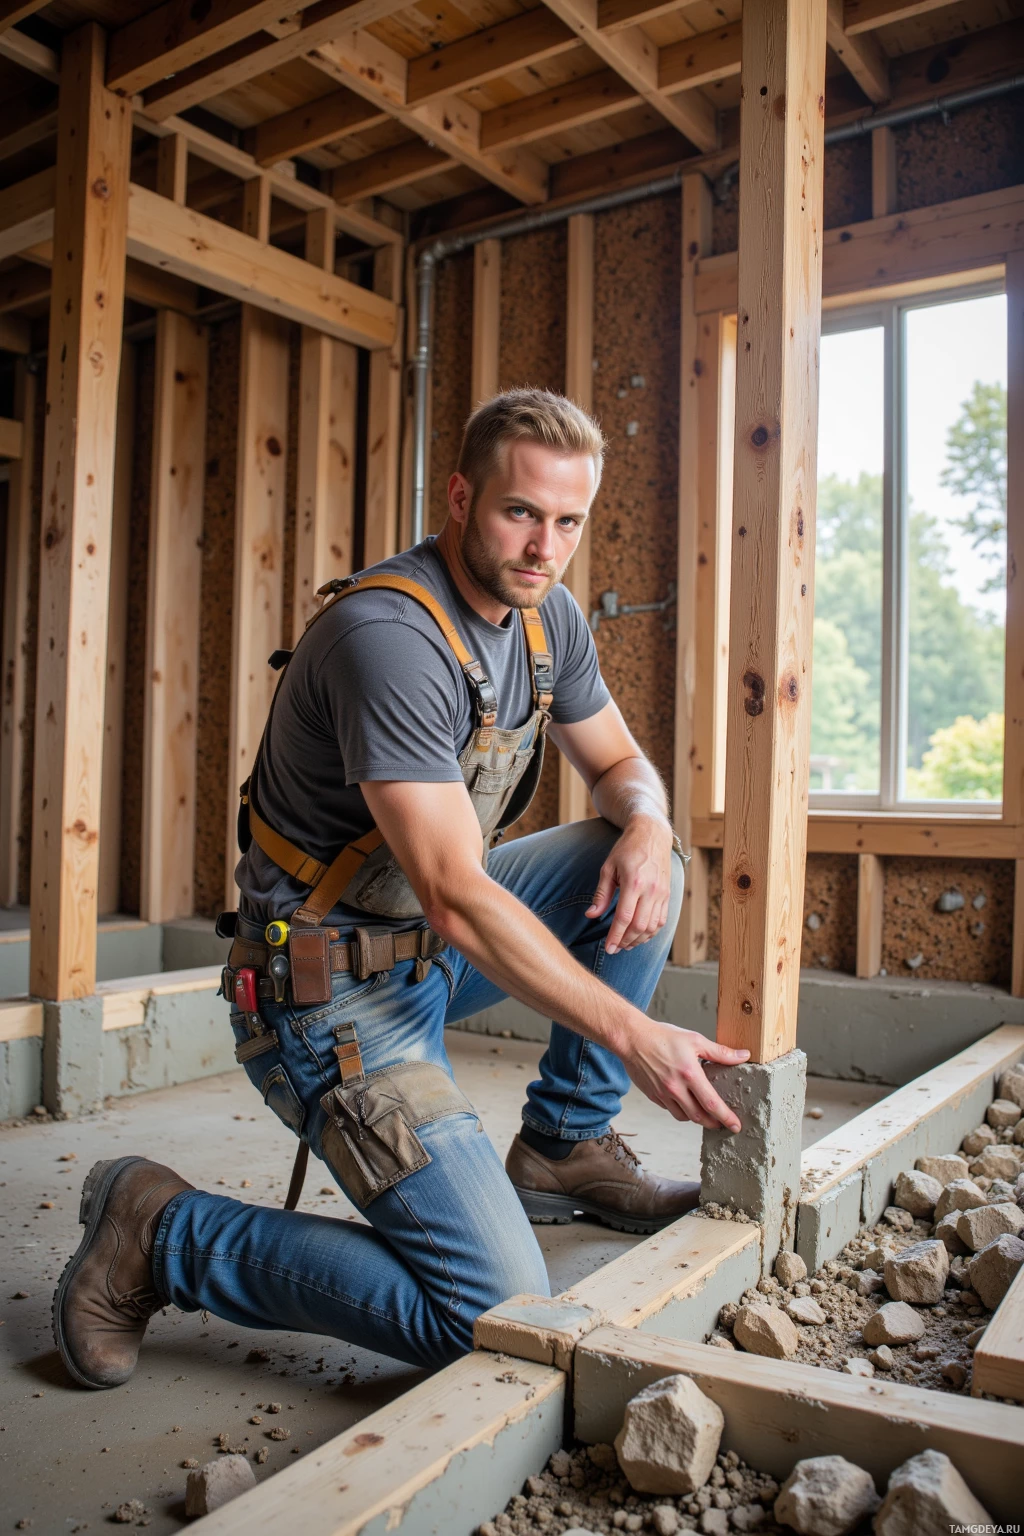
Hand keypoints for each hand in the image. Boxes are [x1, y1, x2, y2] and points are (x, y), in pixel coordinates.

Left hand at [586, 814, 673, 952]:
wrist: (652, 834)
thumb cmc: (626, 849)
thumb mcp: (608, 868)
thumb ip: (601, 894)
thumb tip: (591, 916)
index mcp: (633, 882)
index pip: (624, 918)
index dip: (615, 936)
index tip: (608, 948)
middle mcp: (651, 890)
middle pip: (640, 926)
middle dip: (626, 941)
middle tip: (614, 949)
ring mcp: (662, 893)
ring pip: (653, 927)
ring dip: (639, 940)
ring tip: (626, 944)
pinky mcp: (668, 894)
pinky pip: (662, 920)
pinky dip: (651, 932)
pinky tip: (640, 935)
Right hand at [621, 1020, 749, 1131]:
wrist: (632, 1039)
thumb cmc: (663, 1037)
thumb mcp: (695, 1040)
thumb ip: (720, 1052)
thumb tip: (743, 1055)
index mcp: (690, 1074)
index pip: (712, 1104)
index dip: (726, 1117)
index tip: (736, 1126)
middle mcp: (676, 1088)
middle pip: (699, 1117)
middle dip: (714, 1123)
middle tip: (723, 1124)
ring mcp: (663, 1094)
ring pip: (684, 1117)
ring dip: (697, 1119)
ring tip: (705, 1114)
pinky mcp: (653, 1096)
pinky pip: (670, 1110)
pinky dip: (681, 1110)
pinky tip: (685, 1103)